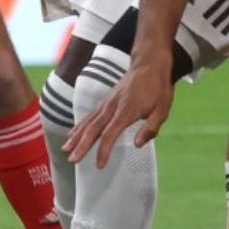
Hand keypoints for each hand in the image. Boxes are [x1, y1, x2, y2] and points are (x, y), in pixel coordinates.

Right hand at [65, 49, 173, 168]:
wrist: (149, 63)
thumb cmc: (158, 88)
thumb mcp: (163, 109)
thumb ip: (151, 128)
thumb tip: (137, 145)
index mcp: (127, 110)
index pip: (110, 133)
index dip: (103, 150)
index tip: (99, 165)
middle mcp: (112, 106)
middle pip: (93, 128)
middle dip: (81, 145)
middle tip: (72, 160)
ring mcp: (107, 102)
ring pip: (88, 121)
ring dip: (76, 136)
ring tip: (65, 149)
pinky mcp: (105, 101)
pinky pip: (89, 115)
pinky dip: (79, 125)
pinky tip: (72, 134)